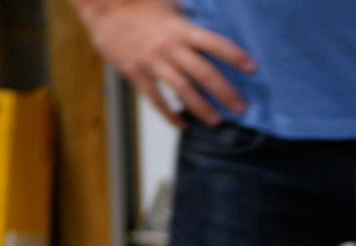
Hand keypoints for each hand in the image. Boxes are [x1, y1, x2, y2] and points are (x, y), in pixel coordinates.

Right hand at [77, 0, 255, 127]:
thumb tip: (213, 10)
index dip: (235, 56)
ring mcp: (153, 62)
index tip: (253, 69)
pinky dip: (168, 113)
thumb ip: (190, 13)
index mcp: (181, 29)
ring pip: (182, 90)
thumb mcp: (169, 2)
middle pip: (204, 73)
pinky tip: (181, 124)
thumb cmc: (139, 3)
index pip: (215, 43)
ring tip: (216, 121)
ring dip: (201, 108)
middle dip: (225, 92)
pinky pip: (155, 98)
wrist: (102, 7)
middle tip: (241, 108)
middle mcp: (170, 47)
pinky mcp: (136, 72)